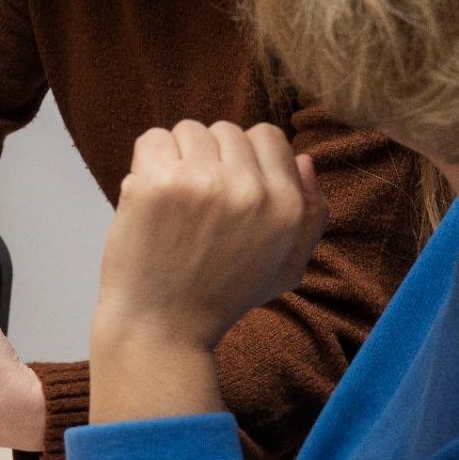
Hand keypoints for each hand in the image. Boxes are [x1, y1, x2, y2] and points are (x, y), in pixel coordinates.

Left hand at [94, 120, 328, 353]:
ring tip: (173, 201)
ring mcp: (202, 183)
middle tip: (197, 204)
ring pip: (189, 130)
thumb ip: (311, 214)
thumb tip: (305, 159)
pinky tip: (150, 196)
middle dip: (210, 158)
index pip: (269, 137)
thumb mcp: (287, 268)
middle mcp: (249, 190)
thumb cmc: (221, 296)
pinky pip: (153, 138)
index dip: (244, 158)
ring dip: (177, 158)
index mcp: (286, 206)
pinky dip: (146, 162)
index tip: (226, 188)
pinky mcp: (157, 183)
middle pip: (227, 130)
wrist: (162, 329)